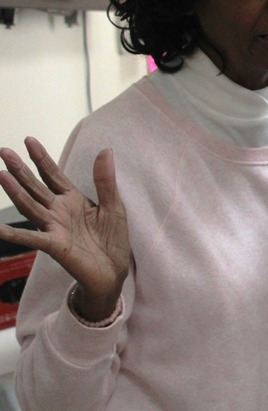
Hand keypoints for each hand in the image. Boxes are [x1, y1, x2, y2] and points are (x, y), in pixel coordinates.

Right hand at [0, 138, 129, 320]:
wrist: (114, 270)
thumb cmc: (112, 239)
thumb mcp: (114, 205)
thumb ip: (105, 180)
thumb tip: (106, 149)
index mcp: (73, 199)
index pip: (53, 174)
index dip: (41, 158)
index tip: (28, 140)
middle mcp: (58, 211)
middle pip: (36, 186)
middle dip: (20, 169)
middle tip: (3, 151)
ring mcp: (54, 227)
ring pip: (31, 206)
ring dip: (16, 192)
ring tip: (1, 175)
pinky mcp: (55, 245)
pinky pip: (32, 238)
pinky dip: (14, 233)